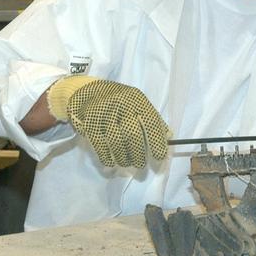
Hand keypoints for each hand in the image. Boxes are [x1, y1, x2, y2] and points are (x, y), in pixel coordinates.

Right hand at [46, 76, 169, 168]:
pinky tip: (111, 162)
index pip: (150, 122)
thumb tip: (168, 136)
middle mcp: (121, 104)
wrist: (86, 91)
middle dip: (138, 153)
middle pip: (132, 134)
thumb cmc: (118, 101)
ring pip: (116, 141)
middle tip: (140, 164)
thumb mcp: (137, 104)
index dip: (156, 141)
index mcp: (137, 99)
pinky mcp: (90, 122)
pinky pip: (100, 144)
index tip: (159, 156)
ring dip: (123, 157)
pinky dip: (106, 157)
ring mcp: (104, 113)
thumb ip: (153, 119)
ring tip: (127, 163)